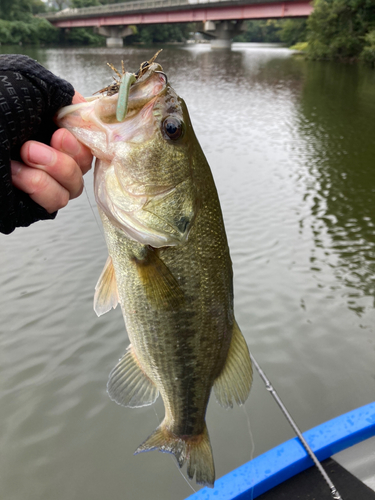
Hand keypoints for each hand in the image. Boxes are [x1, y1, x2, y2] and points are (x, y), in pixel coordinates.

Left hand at [10, 92, 92, 213]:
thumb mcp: (28, 83)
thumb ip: (62, 94)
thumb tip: (84, 108)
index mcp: (45, 125)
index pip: (84, 138)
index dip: (84, 137)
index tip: (68, 129)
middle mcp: (45, 153)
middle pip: (83, 165)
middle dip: (69, 153)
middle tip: (43, 141)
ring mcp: (38, 179)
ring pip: (73, 186)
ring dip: (54, 169)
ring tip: (22, 154)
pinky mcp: (30, 204)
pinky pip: (56, 202)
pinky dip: (40, 187)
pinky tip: (14, 174)